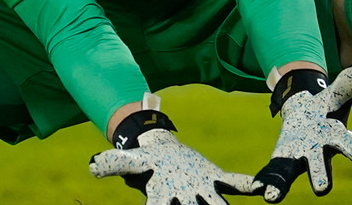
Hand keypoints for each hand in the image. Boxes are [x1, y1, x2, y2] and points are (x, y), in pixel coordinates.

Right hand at [90, 109, 261, 204]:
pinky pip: (234, 184)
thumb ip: (112, 164)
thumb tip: (91, 166)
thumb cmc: (140, 160)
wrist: (158, 152)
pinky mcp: (215, 179)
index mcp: (162, 198)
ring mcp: (203, 191)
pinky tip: (260, 188)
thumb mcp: (125, 159)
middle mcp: (185, 200)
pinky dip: (246, 186)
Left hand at [254, 63, 351, 201]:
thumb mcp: (336, 93)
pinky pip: (271, 173)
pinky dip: (262, 182)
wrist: (306, 115)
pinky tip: (253, 189)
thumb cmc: (325, 107)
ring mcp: (298, 158)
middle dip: (321, 176)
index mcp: (335, 136)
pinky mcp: (281, 159)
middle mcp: (318, 153)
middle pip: (320, 165)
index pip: (348, 143)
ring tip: (272, 198)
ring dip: (281, 185)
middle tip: (322, 189)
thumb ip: (350, 82)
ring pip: (289, 173)